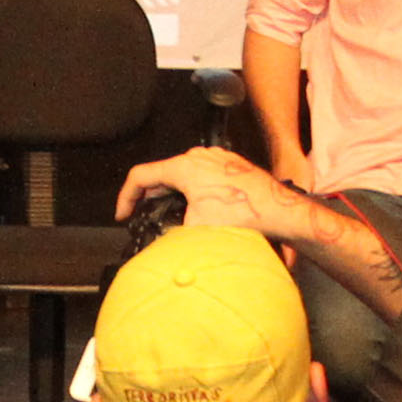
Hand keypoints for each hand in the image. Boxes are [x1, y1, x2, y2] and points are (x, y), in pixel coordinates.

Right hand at [119, 143, 317, 241]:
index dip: (125, 197)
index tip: (123, 214)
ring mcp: (215, 159)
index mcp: (183, 166)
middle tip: (141, 216)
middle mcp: (198, 156)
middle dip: (148, 198)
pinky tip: (195, 209)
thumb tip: (161, 245)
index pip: (140, 176)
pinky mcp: (229, 166)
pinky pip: (200, 175)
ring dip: (171, 194)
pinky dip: (190, 191)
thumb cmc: (244, 213)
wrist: (278, 210)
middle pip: (161, 174)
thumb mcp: (195, 228)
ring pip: (181, 175)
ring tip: (167, 214)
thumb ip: (170, 231)